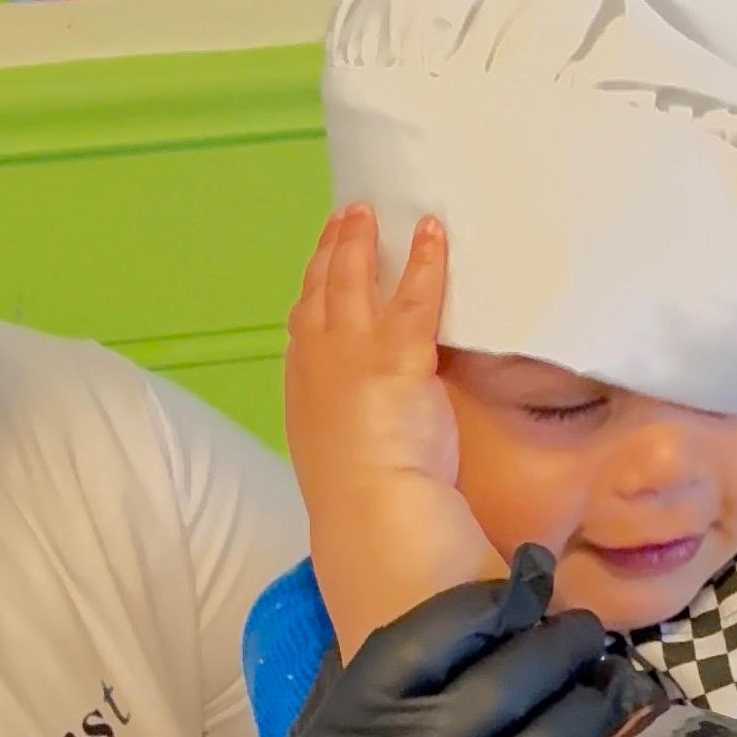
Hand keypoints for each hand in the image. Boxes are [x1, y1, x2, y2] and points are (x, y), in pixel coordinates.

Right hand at [256, 553, 651, 736]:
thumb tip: (435, 611)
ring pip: (566, 723)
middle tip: (581, 630)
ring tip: (609, 679)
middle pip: (515, 666)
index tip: (518, 584)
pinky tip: (618, 736)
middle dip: (561, 637)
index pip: (438, 628)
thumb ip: (364, 682)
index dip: (490, 599)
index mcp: (360, 718)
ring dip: (598, 692)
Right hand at [286, 206, 499, 655]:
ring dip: (358, 244)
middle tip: (343, 221)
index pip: (303, 339)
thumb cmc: (365, 517)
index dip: (310, 301)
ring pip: (350, 283)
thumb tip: (376, 465)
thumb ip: (361, 455)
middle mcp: (317, 372)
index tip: (316, 277)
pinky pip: (412, 294)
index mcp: (305, 404)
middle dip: (328, 257)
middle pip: (317, 298)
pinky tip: (433, 233)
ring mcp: (351, 359)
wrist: (372, 523)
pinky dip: (423, 259)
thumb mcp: (349, 477)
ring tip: (368, 212)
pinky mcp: (396, 356)